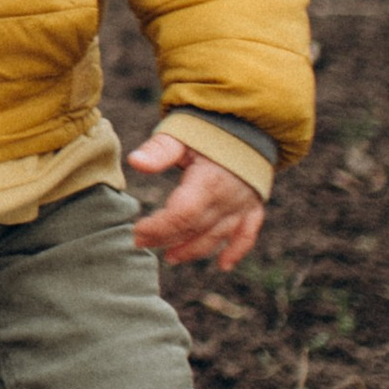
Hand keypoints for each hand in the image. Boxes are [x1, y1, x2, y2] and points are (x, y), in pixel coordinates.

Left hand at [127, 132, 263, 270]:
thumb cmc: (209, 128)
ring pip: (218, 236)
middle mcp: (229, 199)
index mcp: (209, 181)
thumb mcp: (181, 134)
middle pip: (195, 228)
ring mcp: (244, 205)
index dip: (158, 227)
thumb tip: (135, 162)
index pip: (182, 215)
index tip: (136, 230)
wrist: (249, 123)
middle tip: (140, 242)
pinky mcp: (253, 206)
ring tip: (170, 257)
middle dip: (166, 238)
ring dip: (194, 250)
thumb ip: (159, 150)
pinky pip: (247, 234)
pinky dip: (237, 250)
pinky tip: (224, 265)